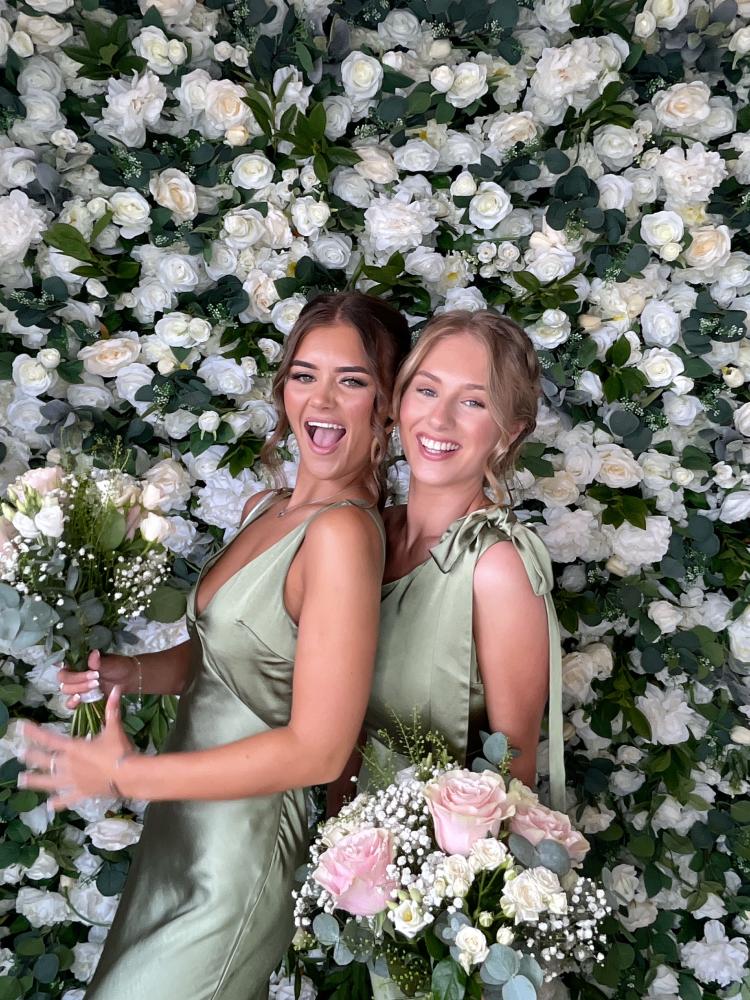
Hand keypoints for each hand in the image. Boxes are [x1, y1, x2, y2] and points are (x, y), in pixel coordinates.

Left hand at [18, 687, 135, 809]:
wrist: (129, 776)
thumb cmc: (119, 751)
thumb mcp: (115, 729)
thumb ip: (112, 710)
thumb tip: (116, 688)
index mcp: (74, 748)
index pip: (49, 738)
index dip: (34, 732)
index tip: (21, 726)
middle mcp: (68, 765)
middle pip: (44, 760)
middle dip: (30, 756)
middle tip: (18, 754)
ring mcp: (73, 781)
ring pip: (48, 782)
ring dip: (34, 780)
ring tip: (21, 780)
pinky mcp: (81, 793)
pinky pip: (67, 798)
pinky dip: (58, 802)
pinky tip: (50, 805)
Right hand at [58, 650, 136, 708]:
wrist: (128, 679)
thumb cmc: (118, 667)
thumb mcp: (110, 663)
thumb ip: (99, 662)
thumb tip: (93, 654)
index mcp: (77, 663)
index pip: (65, 668)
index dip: (73, 673)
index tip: (92, 674)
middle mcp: (74, 674)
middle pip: (64, 681)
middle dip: (79, 682)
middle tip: (96, 681)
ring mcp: (77, 687)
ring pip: (66, 691)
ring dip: (79, 690)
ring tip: (95, 687)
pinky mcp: (82, 698)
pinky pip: (70, 703)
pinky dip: (73, 703)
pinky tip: (80, 700)